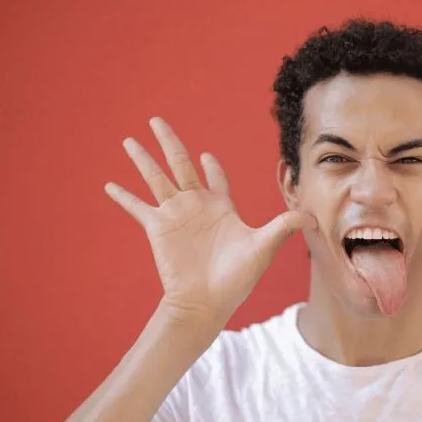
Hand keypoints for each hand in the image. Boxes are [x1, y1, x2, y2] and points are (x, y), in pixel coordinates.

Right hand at [105, 117, 316, 314]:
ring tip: (128, 141)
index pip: (216, 179)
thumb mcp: (264, 247)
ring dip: (142, 159)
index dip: (211, 167)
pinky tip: (109, 185)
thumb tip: (313, 217)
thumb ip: (285, 226)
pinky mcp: (157, 228)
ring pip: (155, 177)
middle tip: (156, 120)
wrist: (207, 301)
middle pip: (179, 164)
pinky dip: (123, 196)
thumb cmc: (237, 278)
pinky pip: (137, 207)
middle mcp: (195, 206)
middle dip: (169, 142)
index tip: (206, 155)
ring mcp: (175, 215)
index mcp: (221, 207)